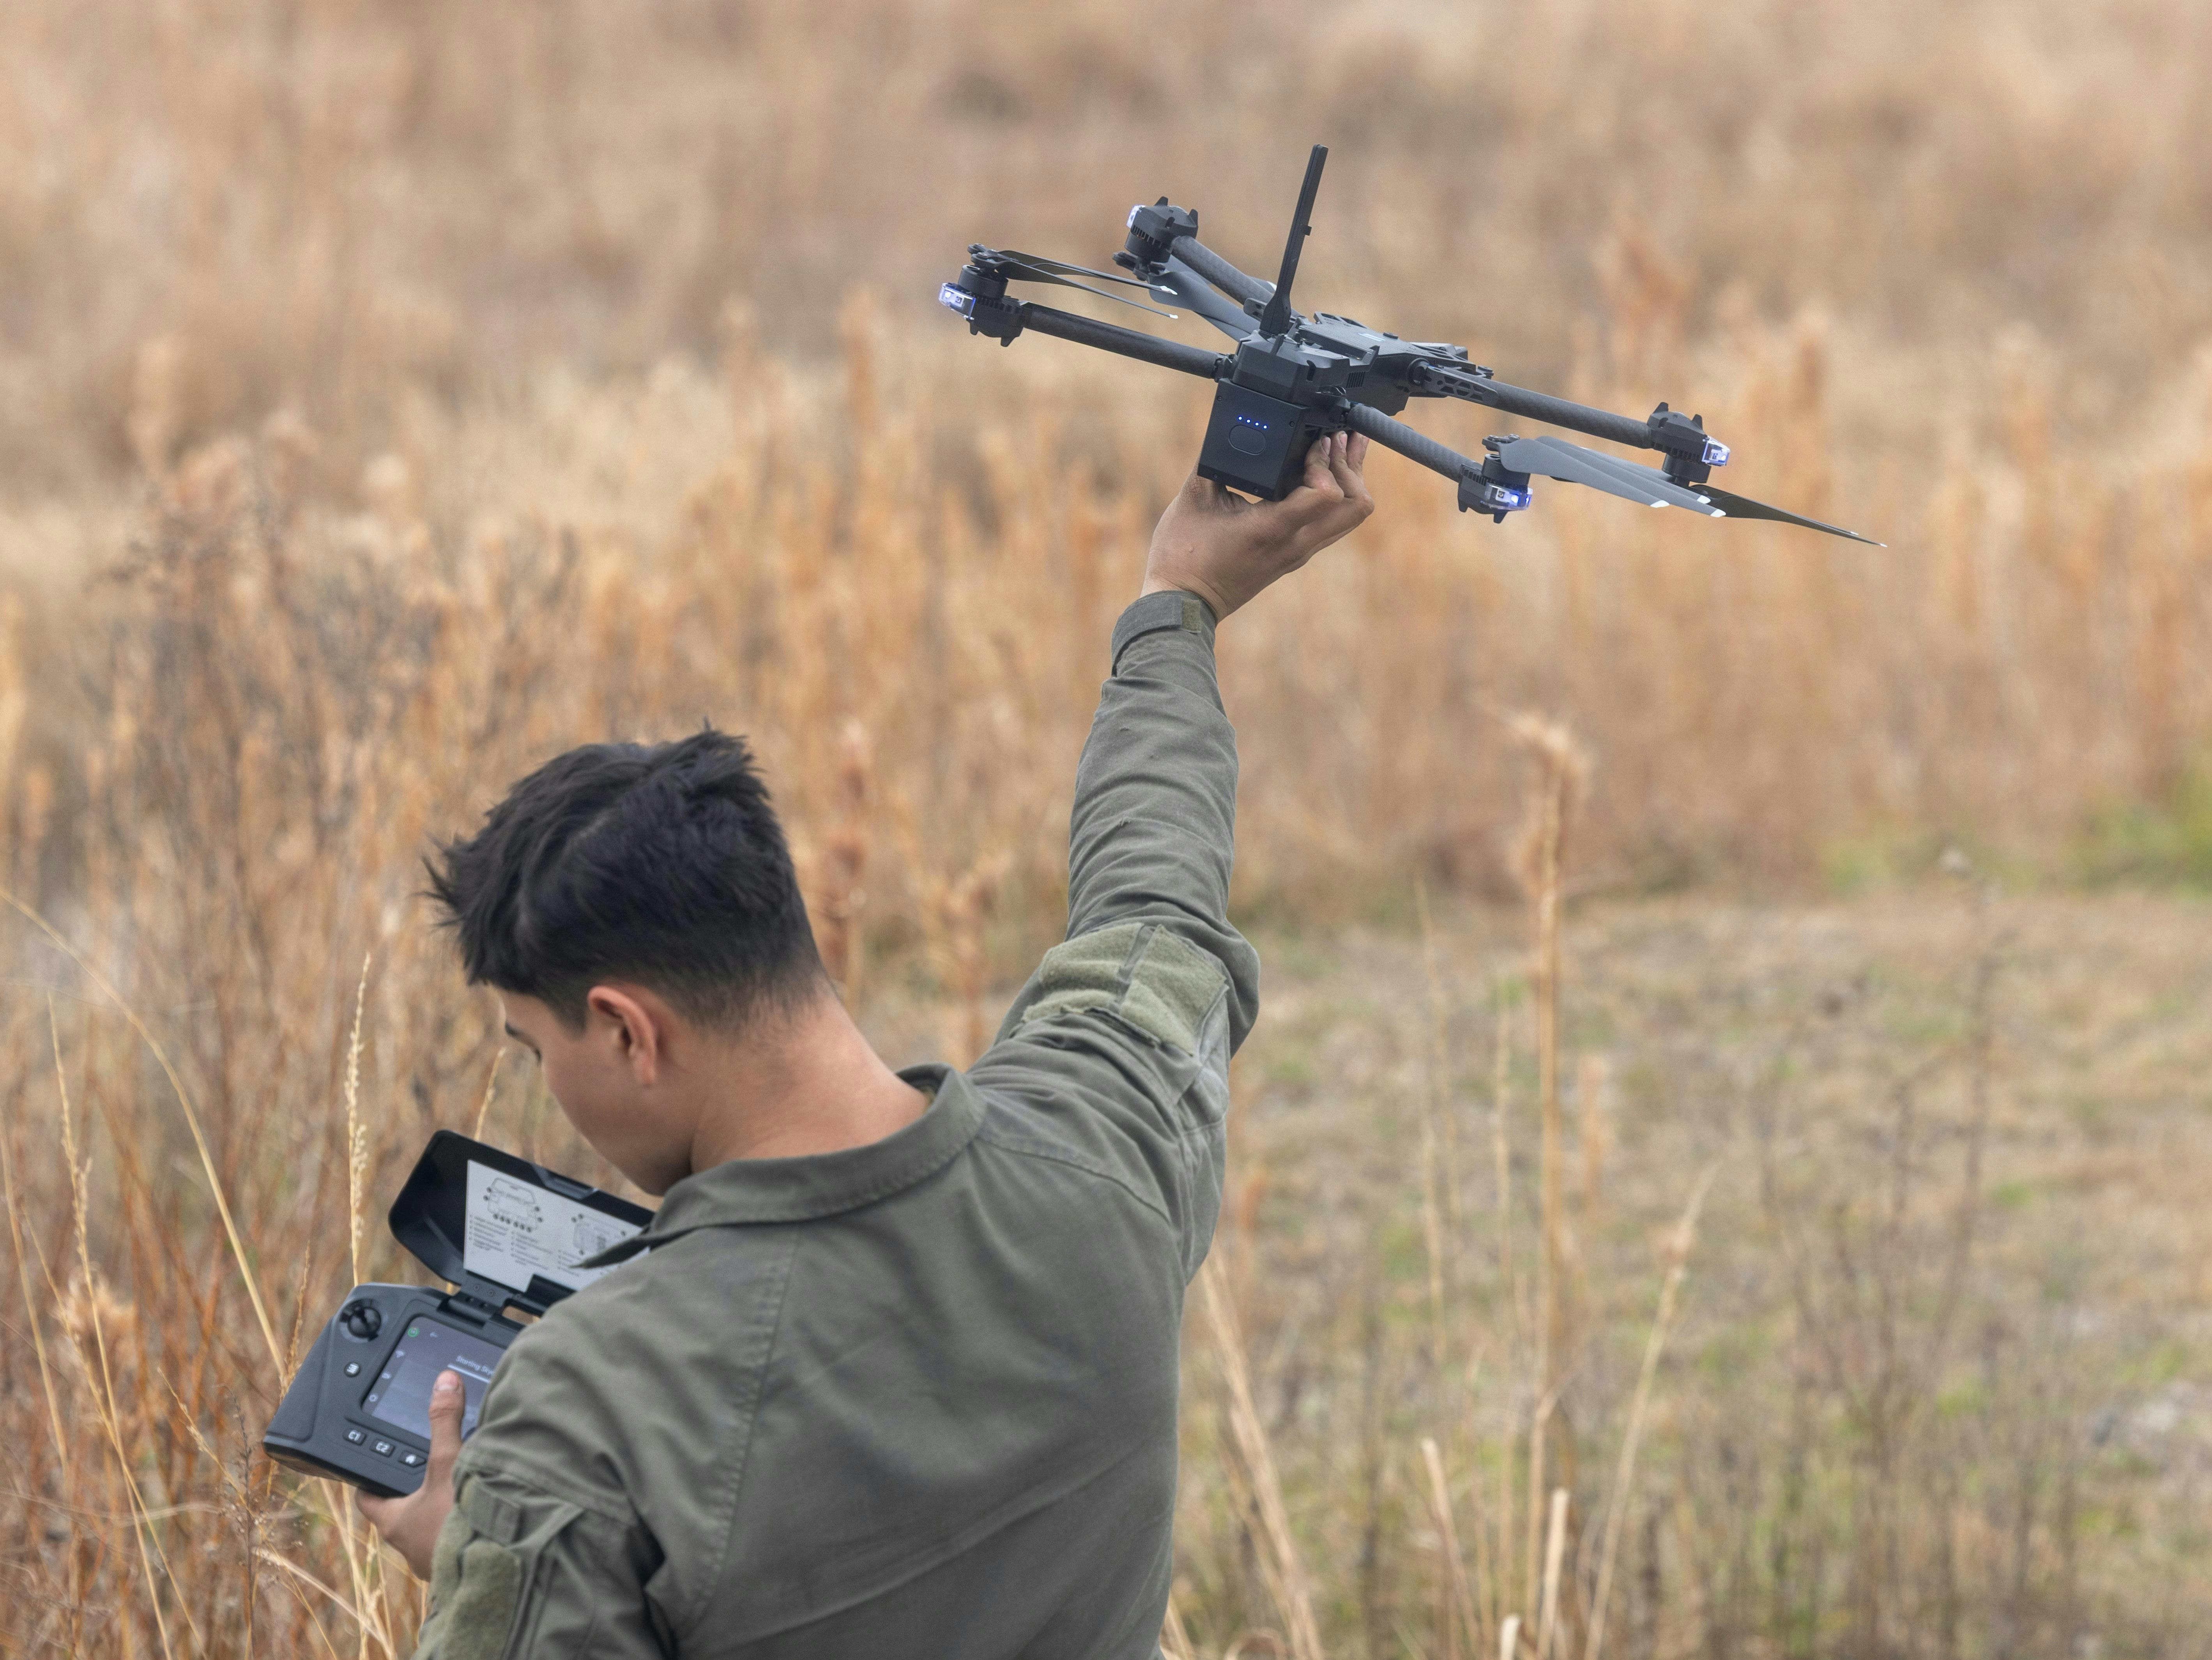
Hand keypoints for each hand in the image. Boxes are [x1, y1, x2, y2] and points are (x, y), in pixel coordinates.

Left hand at [358, 1370, 463, 1579]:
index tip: (373, 1464)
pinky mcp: (458, 1567)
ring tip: (460, 1488)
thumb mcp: (449, 1465)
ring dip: (440, 1512)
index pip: (369, 1496)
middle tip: (428, 1467)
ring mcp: (433, 1559)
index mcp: (396, 1520)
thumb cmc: (458, 1524)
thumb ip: (446, 1423)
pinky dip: (462, 1527)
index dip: (369, 1479)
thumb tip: (444, 1381)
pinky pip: (454, 1541)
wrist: (492, 1575)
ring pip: (428, 1529)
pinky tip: (481, 1515)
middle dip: (414, 1491)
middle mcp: (408, 1544)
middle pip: (402, 1511)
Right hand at [1140, 431, 1373, 619]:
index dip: (1325, 461)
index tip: (1311, 441)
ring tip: (1343, 447)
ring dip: (1349, 480)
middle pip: (1356, 506)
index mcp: (1271, 529)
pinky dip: (1335, 496)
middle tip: (1339, 437)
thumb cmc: (1182, 556)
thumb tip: (1233, 430)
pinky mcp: (1294, 555)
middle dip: (1351, 465)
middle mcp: (1295, 545)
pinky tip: (1323, 474)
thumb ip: (1218, 460)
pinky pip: (1332, 524)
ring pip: (1350, 516)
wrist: (1183, 604)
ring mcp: (1299, 553)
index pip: (1327, 493)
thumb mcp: (1195, 499)